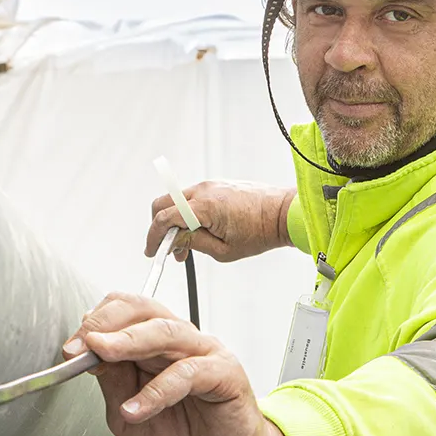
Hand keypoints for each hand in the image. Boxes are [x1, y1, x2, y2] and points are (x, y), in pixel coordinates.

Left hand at [63, 293, 291, 435]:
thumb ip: (113, 383)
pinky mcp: (225, 373)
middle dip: (106, 323)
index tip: (70, 348)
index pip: (125, 312)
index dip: (95, 323)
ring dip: (128, 341)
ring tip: (100, 352)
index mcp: (158, 343)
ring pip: (165, 331)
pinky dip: (157, 390)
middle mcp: (181, 340)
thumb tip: (88, 354)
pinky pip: (188, 373)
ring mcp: (205, 352)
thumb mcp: (130, 416)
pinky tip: (136, 408)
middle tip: (81, 344)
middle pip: (143, 310)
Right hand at [145, 180, 297, 262]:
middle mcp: (204, 190)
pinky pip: (193, 198)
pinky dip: (188, 213)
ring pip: (178, 201)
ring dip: (176, 221)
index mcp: (204, 206)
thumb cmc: (260, 231)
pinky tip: (199, 231)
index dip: (154, 236)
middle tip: (170, 248)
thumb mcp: (224, 251)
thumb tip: (174, 242)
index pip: (165, 217)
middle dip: (160, 226)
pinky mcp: (217, 185)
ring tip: (189, 245)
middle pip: (164, 203)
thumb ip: (194, 243)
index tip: (152, 250)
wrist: (283, 213)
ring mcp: (210, 185)